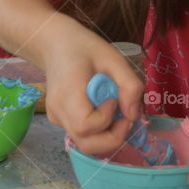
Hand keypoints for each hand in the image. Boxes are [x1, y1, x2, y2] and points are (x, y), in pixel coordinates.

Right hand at [41, 20, 144, 155]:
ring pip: (85, 144)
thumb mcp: (113, 58)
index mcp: (67, 93)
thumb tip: (133, 114)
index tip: (114, 98)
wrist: (55, 44)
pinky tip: (100, 108)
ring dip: (108, 136)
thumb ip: (129, 84)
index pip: (85, 125)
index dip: (107, 119)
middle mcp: (58, 111)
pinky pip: (82, 135)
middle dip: (113, 138)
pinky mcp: (58, 121)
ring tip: (114, 112)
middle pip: (86, 144)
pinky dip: (99, 131)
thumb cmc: (84, 47)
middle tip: (124, 116)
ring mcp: (56, 118)